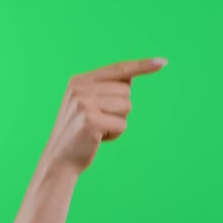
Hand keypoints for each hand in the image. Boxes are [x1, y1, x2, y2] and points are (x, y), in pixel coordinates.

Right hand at [40, 58, 166, 174]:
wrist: (59, 160)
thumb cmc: (80, 132)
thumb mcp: (88, 104)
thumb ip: (106, 88)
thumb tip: (131, 76)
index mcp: (79, 80)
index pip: (118, 68)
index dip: (142, 65)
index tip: (163, 62)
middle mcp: (80, 88)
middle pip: (126, 91)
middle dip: (119, 109)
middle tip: (98, 121)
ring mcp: (84, 104)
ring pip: (127, 106)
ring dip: (118, 121)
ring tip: (97, 129)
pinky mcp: (91, 121)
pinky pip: (122, 124)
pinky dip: (115, 134)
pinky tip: (98, 139)